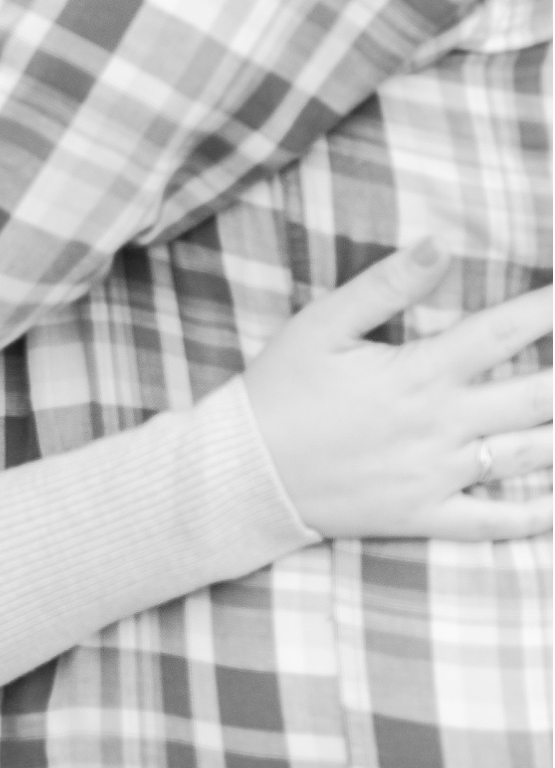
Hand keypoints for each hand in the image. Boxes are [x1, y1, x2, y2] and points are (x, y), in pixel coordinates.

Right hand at [242, 242, 552, 540]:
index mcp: (418, 373)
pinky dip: (536, 516)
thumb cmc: (279, 389)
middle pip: (537, 397)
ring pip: (529, 458)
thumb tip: (439, 244)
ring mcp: (437, 476)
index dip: (551, 310)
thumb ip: (384, 285)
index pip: (504, 332)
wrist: (243, 472)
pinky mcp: (425, 516)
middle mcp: (440, 426)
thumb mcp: (320, 325)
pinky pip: (495, 523)